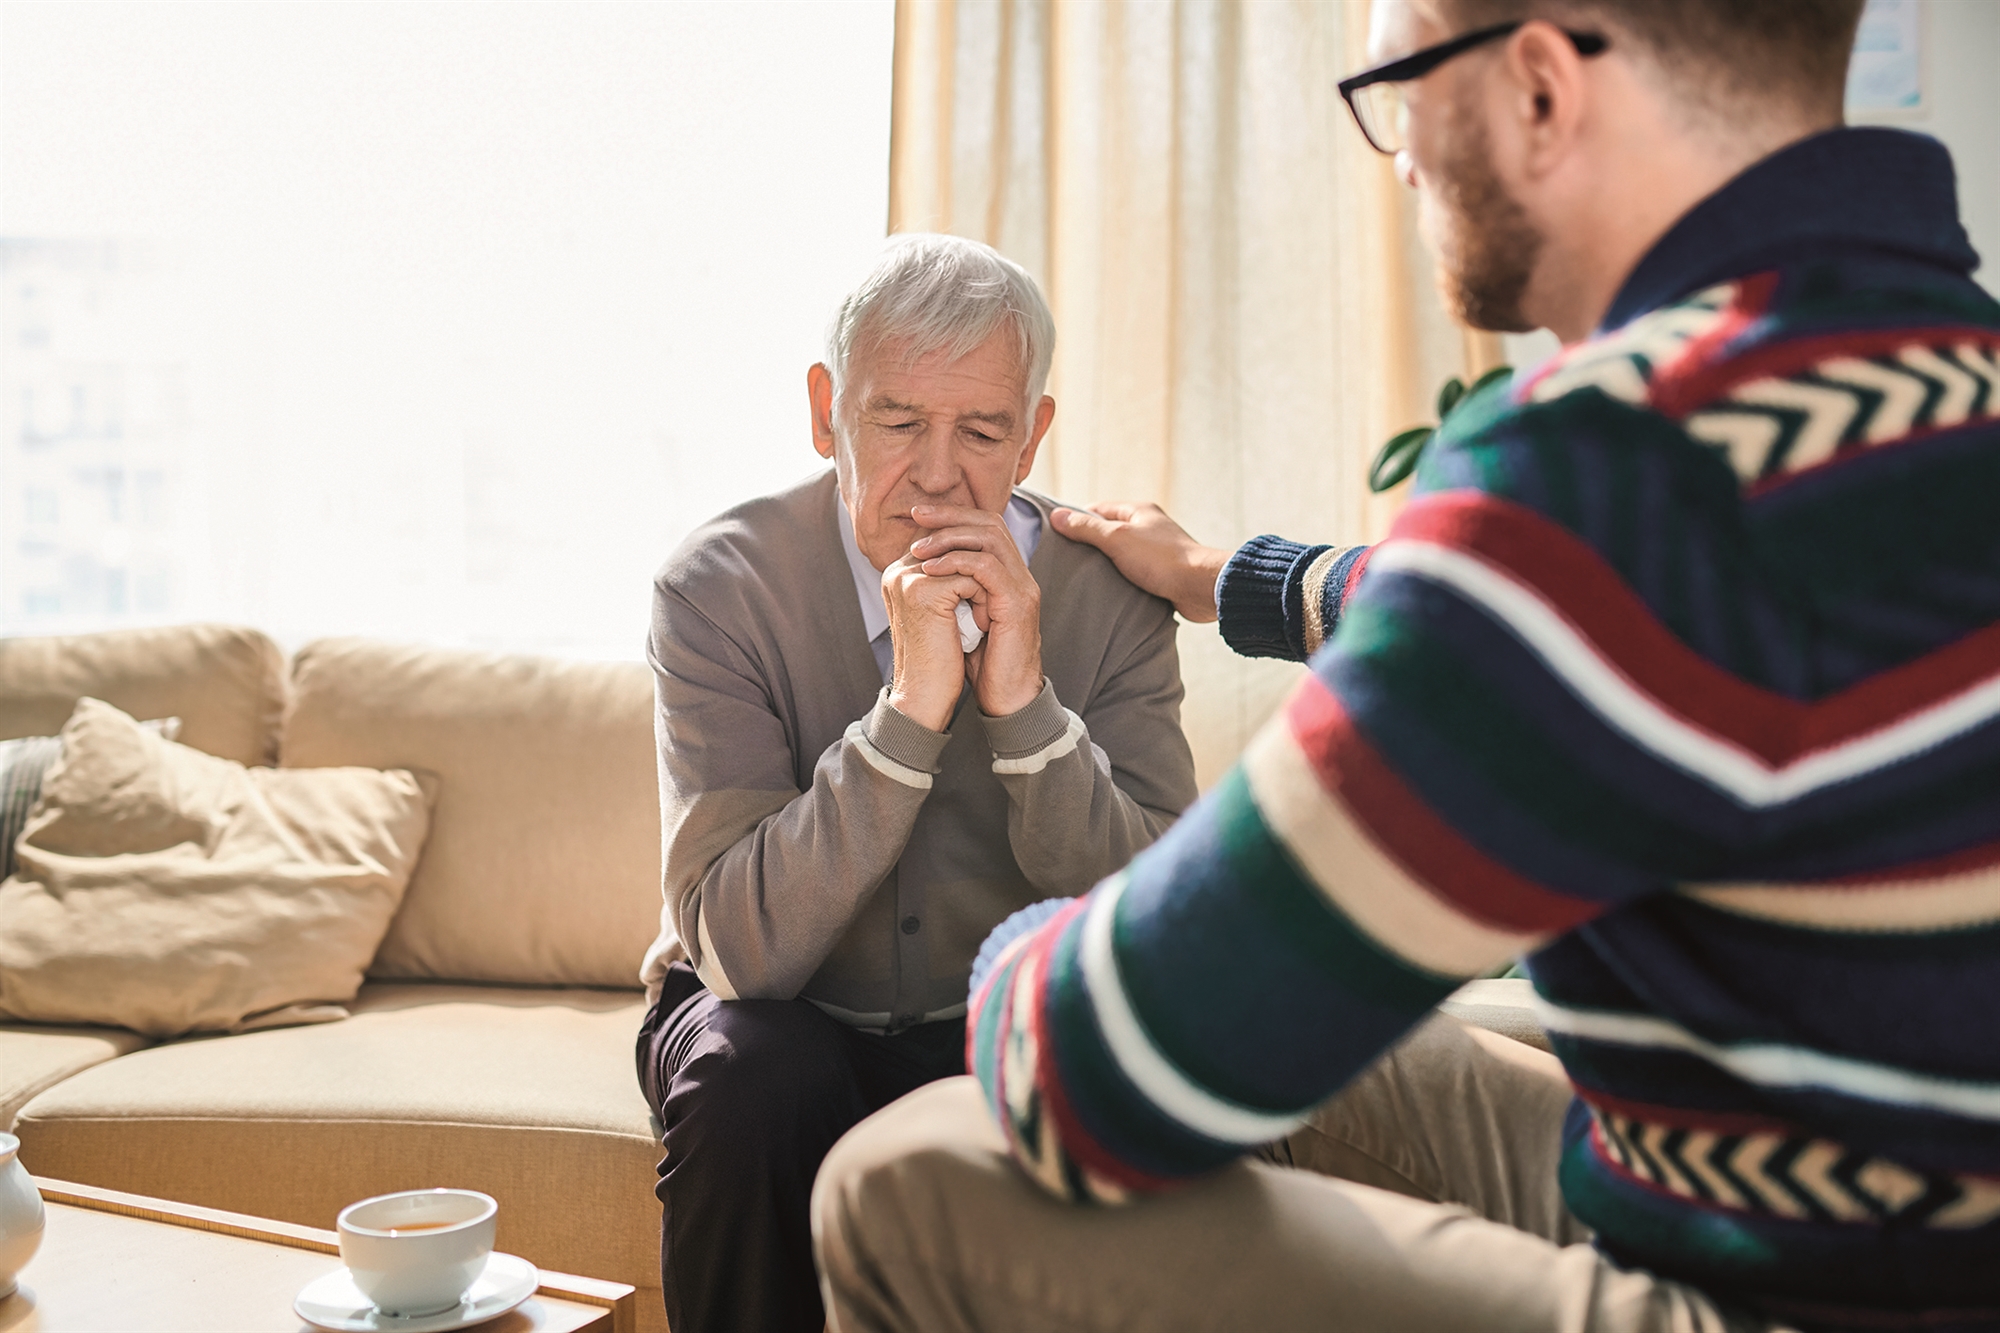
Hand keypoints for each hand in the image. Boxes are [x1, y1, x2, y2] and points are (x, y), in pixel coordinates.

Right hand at [882, 551, 981, 731]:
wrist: (924, 698)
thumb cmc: (937, 660)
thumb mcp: (942, 611)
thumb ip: (947, 580)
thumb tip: (978, 553)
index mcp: (898, 573)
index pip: (944, 542)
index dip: (973, 564)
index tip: (984, 595)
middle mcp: (897, 571)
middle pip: (956, 545)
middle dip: (980, 572)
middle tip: (988, 606)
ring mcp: (908, 579)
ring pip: (967, 560)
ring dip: (985, 587)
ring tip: (982, 619)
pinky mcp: (924, 591)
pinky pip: (971, 577)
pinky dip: (984, 600)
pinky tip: (980, 626)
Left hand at [908, 504, 1043, 717]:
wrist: (1006, 697)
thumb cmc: (982, 662)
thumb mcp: (961, 616)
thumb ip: (952, 589)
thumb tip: (920, 566)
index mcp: (1007, 575)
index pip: (985, 526)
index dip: (952, 515)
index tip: (918, 516)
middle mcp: (1020, 575)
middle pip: (989, 522)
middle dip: (949, 515)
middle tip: (916, 517)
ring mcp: (1022, 588)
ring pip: (990, 538)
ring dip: (949, 537)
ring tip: (918, 549)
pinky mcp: (1018, 604)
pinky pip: (988, 567)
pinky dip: (957, 562)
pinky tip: (932, 570)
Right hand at [1048, 502, 1224, 622]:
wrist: (1199, 588)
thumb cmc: (1162, 559)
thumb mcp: (1117, 538)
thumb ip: (1087, 528)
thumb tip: (1057, 516)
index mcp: (1140, 511)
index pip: (1099, 509)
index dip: (1077, 519)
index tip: (1058, 535)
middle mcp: (1149, 527)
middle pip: (1110, 532)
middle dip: (1091, 545)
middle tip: (1068, 560)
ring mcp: (1157, 551)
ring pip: (1122, 555)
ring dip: (1107, 566)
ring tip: (1085, 578)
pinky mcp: (1163, 573)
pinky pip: (1135, 573)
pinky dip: (1122, 580)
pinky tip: (1110, 591)